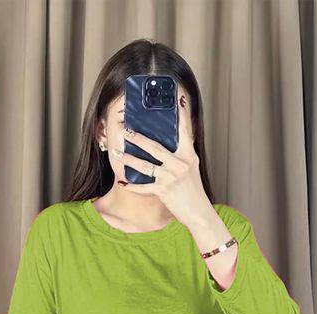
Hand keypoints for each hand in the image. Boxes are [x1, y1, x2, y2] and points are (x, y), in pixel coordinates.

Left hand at [113, 95, 214, 230]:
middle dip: (138, 138)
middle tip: (126, 130)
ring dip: (128, 159)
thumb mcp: (192, 168)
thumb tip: (167, 142)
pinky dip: (132, 186)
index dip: (181, 113)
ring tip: (116, 152)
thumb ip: (182, 154)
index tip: (178, 97)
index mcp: (189, 155)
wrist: (200, 213)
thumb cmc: (194, 190)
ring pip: (145, 165)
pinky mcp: (164, 191)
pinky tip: (123, 183)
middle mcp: (180, 164)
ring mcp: (171, 177)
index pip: (185, 130)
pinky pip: (144, 187)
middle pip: (155, 147)